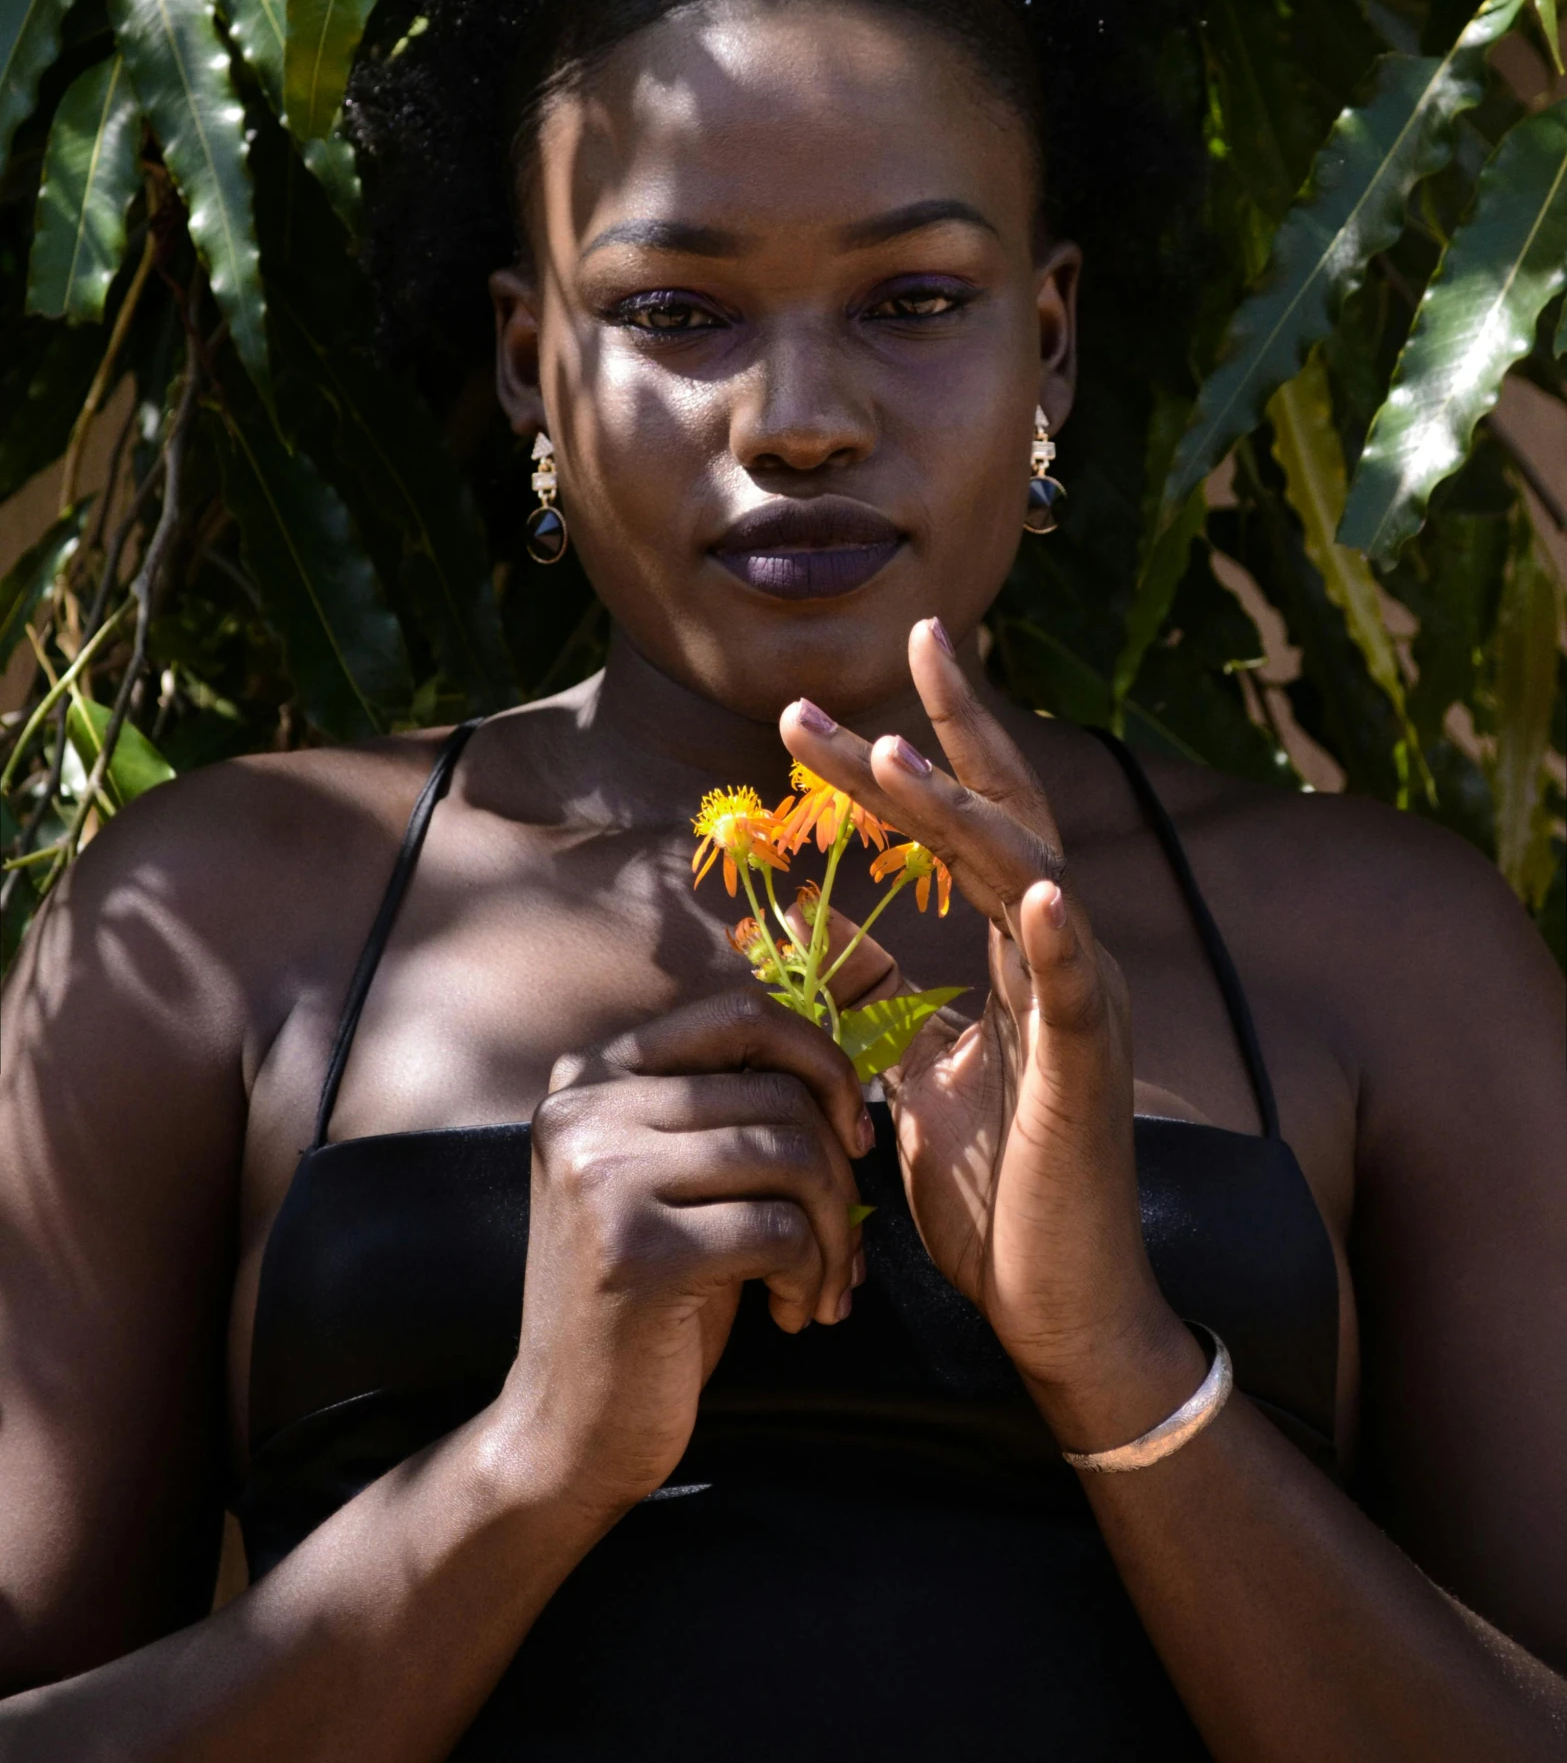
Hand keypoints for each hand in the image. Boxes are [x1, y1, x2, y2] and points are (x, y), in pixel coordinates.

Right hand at [501, 991, 870, 1514]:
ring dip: (838, 1232)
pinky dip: (812, 1275)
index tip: (851, 1133)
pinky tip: (791, 1315)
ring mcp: (603, 1177)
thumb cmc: (645, 1297)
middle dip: (841, 1173)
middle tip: (844, 1242)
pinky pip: (782, 1232)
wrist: (565, 1430)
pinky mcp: (636, 1251)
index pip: (742, 1014)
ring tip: (822, 1283)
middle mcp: (585, 1110)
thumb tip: (843, 1066)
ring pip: (792, 1158)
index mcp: (592, 1074)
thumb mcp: (672, 1178)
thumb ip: (724, 1107)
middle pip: (780, 1095)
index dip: (821, 1062)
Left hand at [779, 621, 1199, 1440]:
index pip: (965, 826)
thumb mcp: (921, 1081)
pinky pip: (1083, 993)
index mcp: (1015, 953)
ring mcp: (1081, 1010)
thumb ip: (893, 1005)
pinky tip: (1042, 891)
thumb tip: (837, 947)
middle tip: (870, 666)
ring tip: (894, 757)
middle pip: (1000, 819)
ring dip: (967, 816)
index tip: (830, 703)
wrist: (1059, 1310)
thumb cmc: (1000, 1197)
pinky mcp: (1092, 1077)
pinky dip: (1064, 939)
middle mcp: (1056, 959)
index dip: (913, 753)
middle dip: (933, 740)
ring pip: (1031, 879)